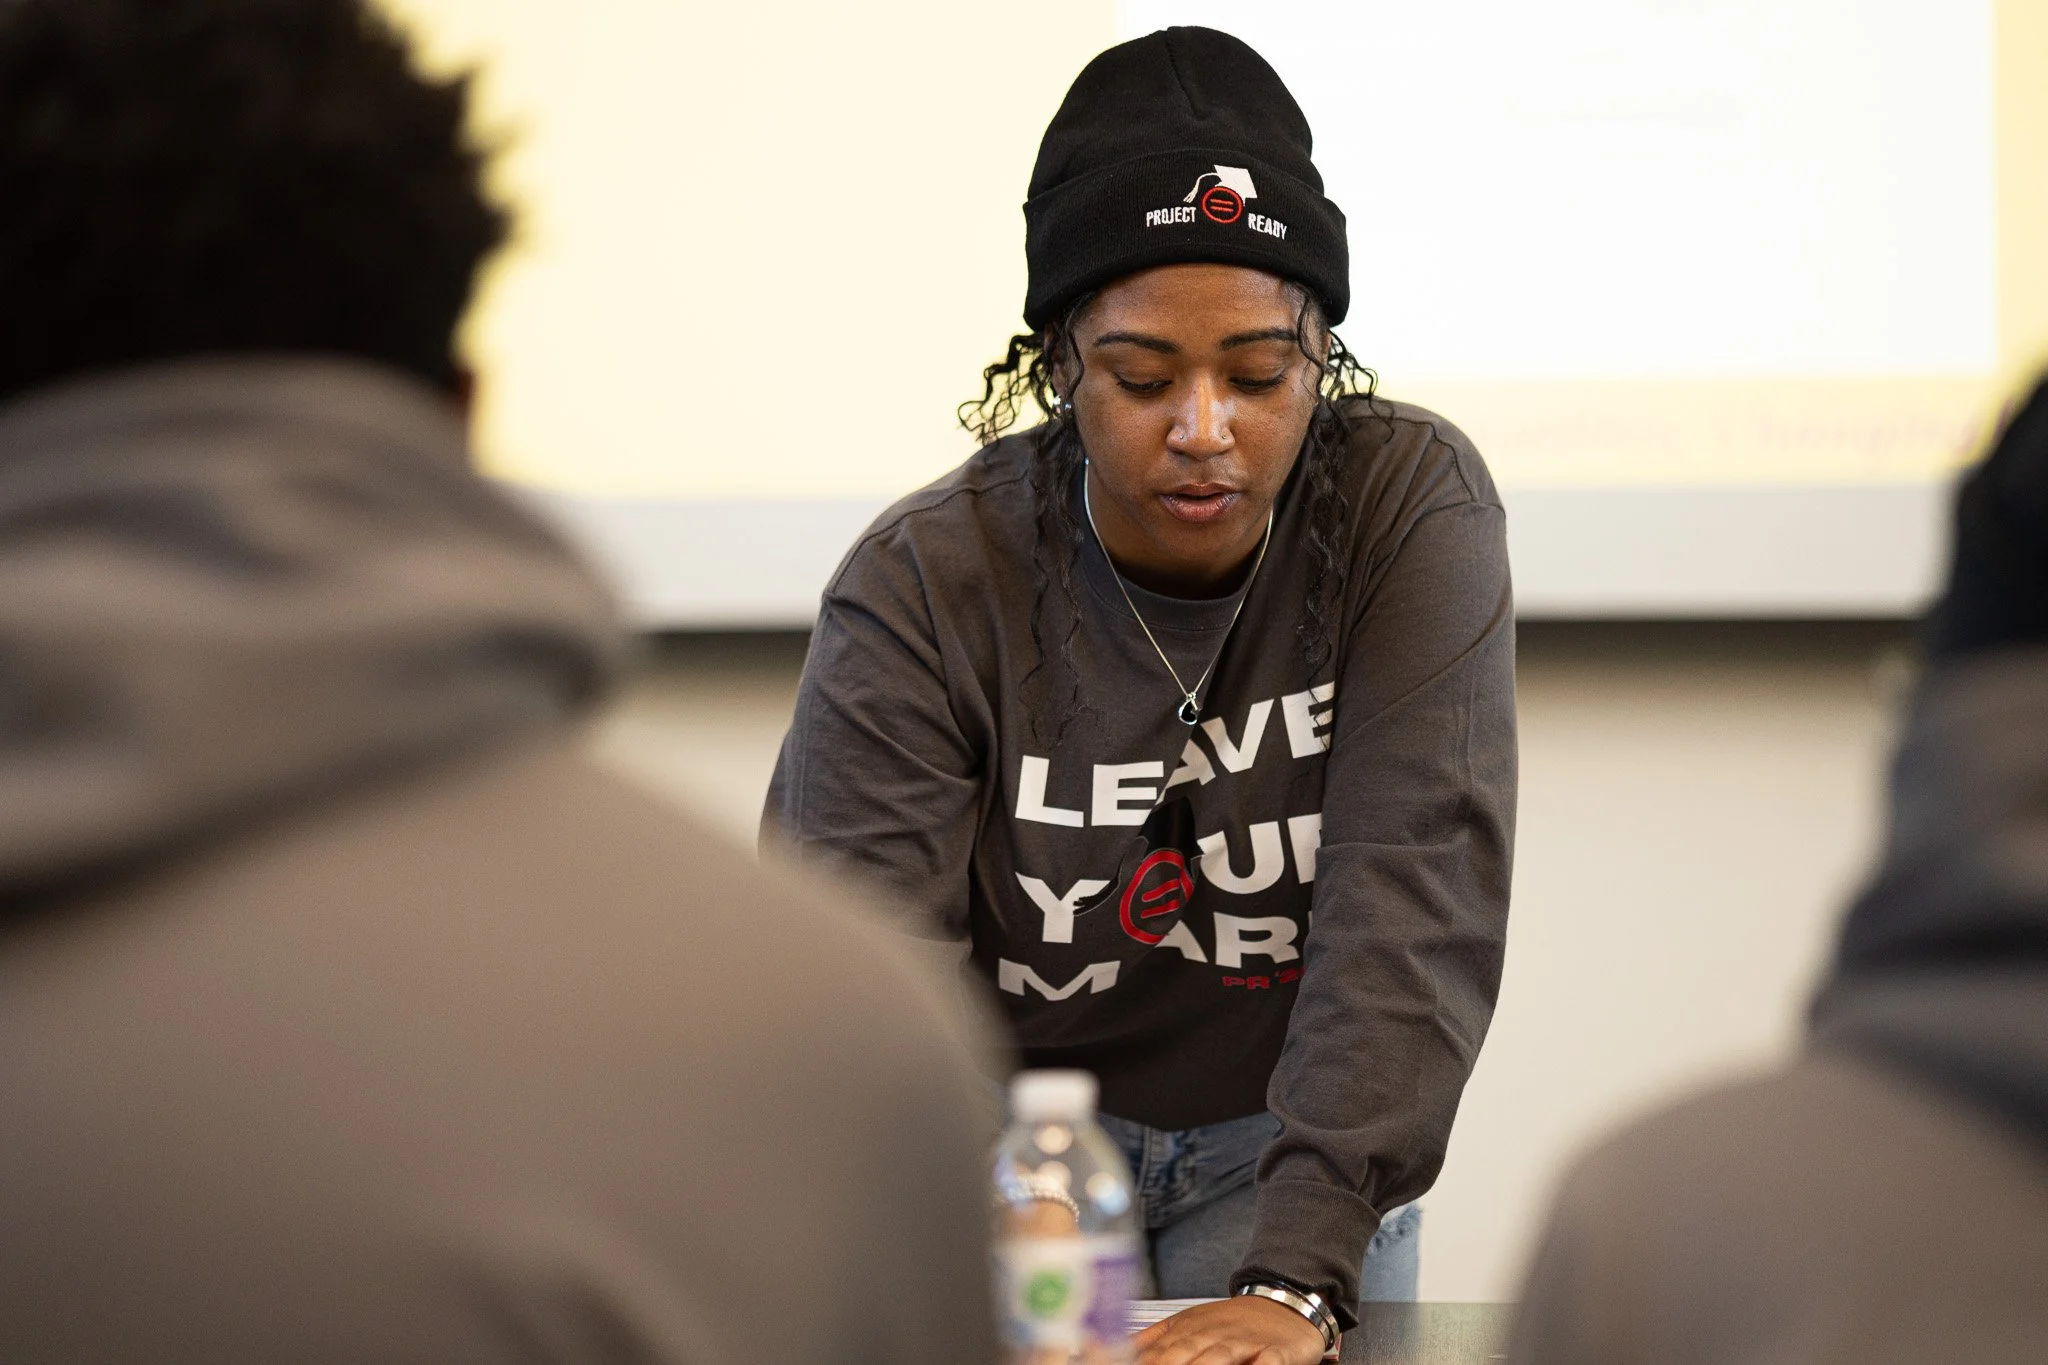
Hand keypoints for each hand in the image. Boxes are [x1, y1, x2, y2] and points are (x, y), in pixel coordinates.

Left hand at [1131, 1295, 1328, 1364]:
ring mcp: (1244, 1342)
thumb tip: (1118, 1350)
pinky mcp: (1276, 1351)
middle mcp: (1213, 1334)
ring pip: (1220, 1355)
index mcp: (1189, 1329)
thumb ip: (1153, 1340)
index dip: (1141, 1362)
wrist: (1283, 1301)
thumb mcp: (1189, 1324)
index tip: (1117, 1363)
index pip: (1158, 1350)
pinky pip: (1269, 1361)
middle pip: (1184, 1353)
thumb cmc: (1233, 1322)